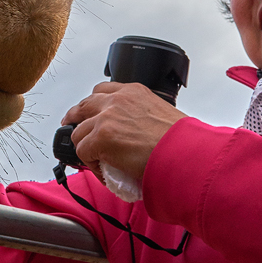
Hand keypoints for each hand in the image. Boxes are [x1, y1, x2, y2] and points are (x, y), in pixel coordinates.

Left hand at [61, 82, 186, 181]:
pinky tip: (103, 171)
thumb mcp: (160, 114)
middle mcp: (118, 99)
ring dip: (84, 146)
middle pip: (83, 105)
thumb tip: (135, 133)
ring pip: (78, 131)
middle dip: (75, 119)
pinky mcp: (101, 137)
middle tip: (76, 132)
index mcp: (134, 91)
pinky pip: (82, 151)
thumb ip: (141, 116)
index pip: (103, 90)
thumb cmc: (180, 140)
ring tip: (96, 160)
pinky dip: (89, 164)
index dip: (93, 106)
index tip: (91, 116)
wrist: (186, 153)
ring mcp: (107, 117)